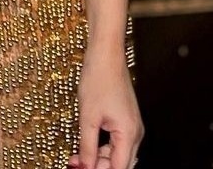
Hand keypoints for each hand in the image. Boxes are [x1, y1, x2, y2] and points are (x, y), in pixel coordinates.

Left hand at [67, 48, 142, 168]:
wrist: (105, 54)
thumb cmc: (98, 79)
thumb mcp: (88, 116)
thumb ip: (87, 146)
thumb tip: (84, 167)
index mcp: (129, 134)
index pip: (119, 167)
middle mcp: (135, 132)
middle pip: (121, 163)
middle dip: (99, 166)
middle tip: (78, 164)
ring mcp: (131, 125)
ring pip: (118, 153)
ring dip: (99, 158)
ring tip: (78, 156)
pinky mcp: (125, 119)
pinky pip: (117, 141)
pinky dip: (103, 146)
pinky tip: (87, 145)